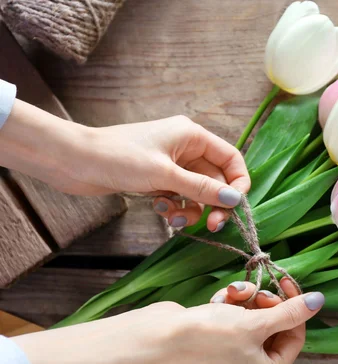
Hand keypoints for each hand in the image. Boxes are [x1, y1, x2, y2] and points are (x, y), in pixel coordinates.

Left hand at [0, 101, 249, 230]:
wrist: (72, 160)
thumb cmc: (118, 158)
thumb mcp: (164, 175)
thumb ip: (201, 188)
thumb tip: (236, 199)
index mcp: (192, 136)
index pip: (230, 159)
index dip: (238, 183)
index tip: (235, 207)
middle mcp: (186, 148)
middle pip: (215, 180)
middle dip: (213, 203)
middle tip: (212, 226)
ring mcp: (171, 164)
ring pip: (197, 192)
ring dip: (192, 209)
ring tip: (175, 219)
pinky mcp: (157, 179)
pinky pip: (179, 197)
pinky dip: (175, 207)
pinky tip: (160, 210)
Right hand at [12, 287, 324, 363]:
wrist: (158, 336)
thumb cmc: (209, 334)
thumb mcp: (257, 321)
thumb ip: (291, 311)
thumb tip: (318, 301)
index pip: (294, 338)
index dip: (293, 307)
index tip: (285, 282)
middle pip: (273, 331)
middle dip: (266, 304)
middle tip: (257, 290)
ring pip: (253, 324)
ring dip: (246, 303)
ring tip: (234, 293)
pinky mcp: (213, 350)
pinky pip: (234, 326)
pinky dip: (230, 309)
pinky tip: (219, 300)